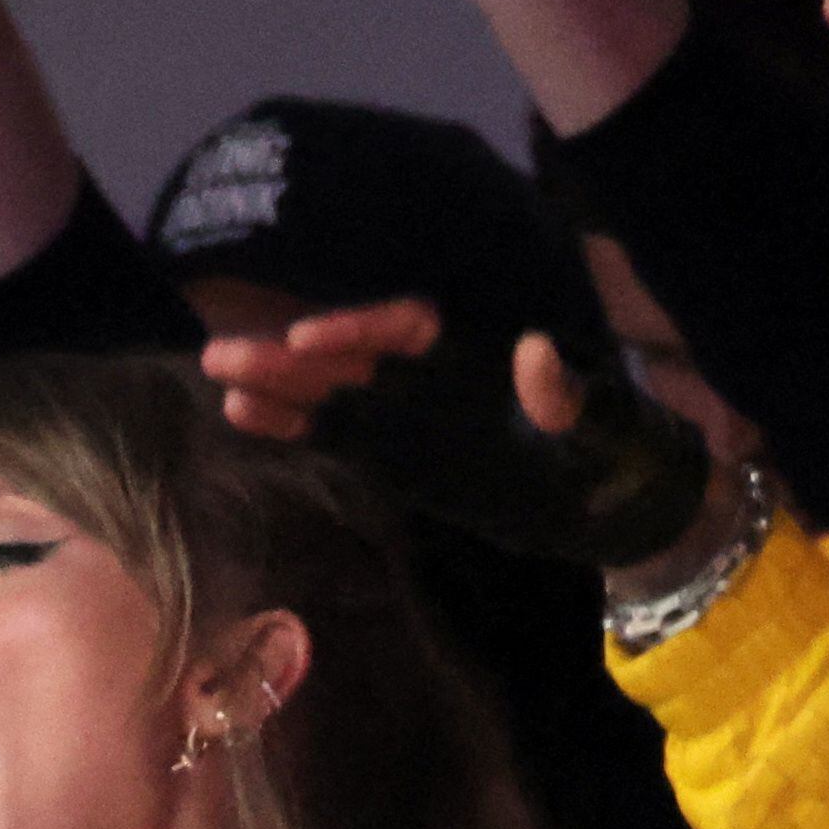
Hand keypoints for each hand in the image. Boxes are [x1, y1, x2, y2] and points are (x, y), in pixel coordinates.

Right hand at [206, 304, 720, 573]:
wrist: (605, 502)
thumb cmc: (611, 450)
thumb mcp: (602, 423)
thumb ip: (565, 392)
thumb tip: (535, 352)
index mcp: (474, 350)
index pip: (406, 327)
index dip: (359, 329)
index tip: (313, 337)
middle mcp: (429, 372)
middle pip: (349, 353)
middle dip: (289, 354)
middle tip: (222, 353)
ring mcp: (405, 410)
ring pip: (329, 390)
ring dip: (275, 384)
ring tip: (218, 375)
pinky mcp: (392, 450)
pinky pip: (334, 433)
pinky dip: (290, 424)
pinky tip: (242, 416)